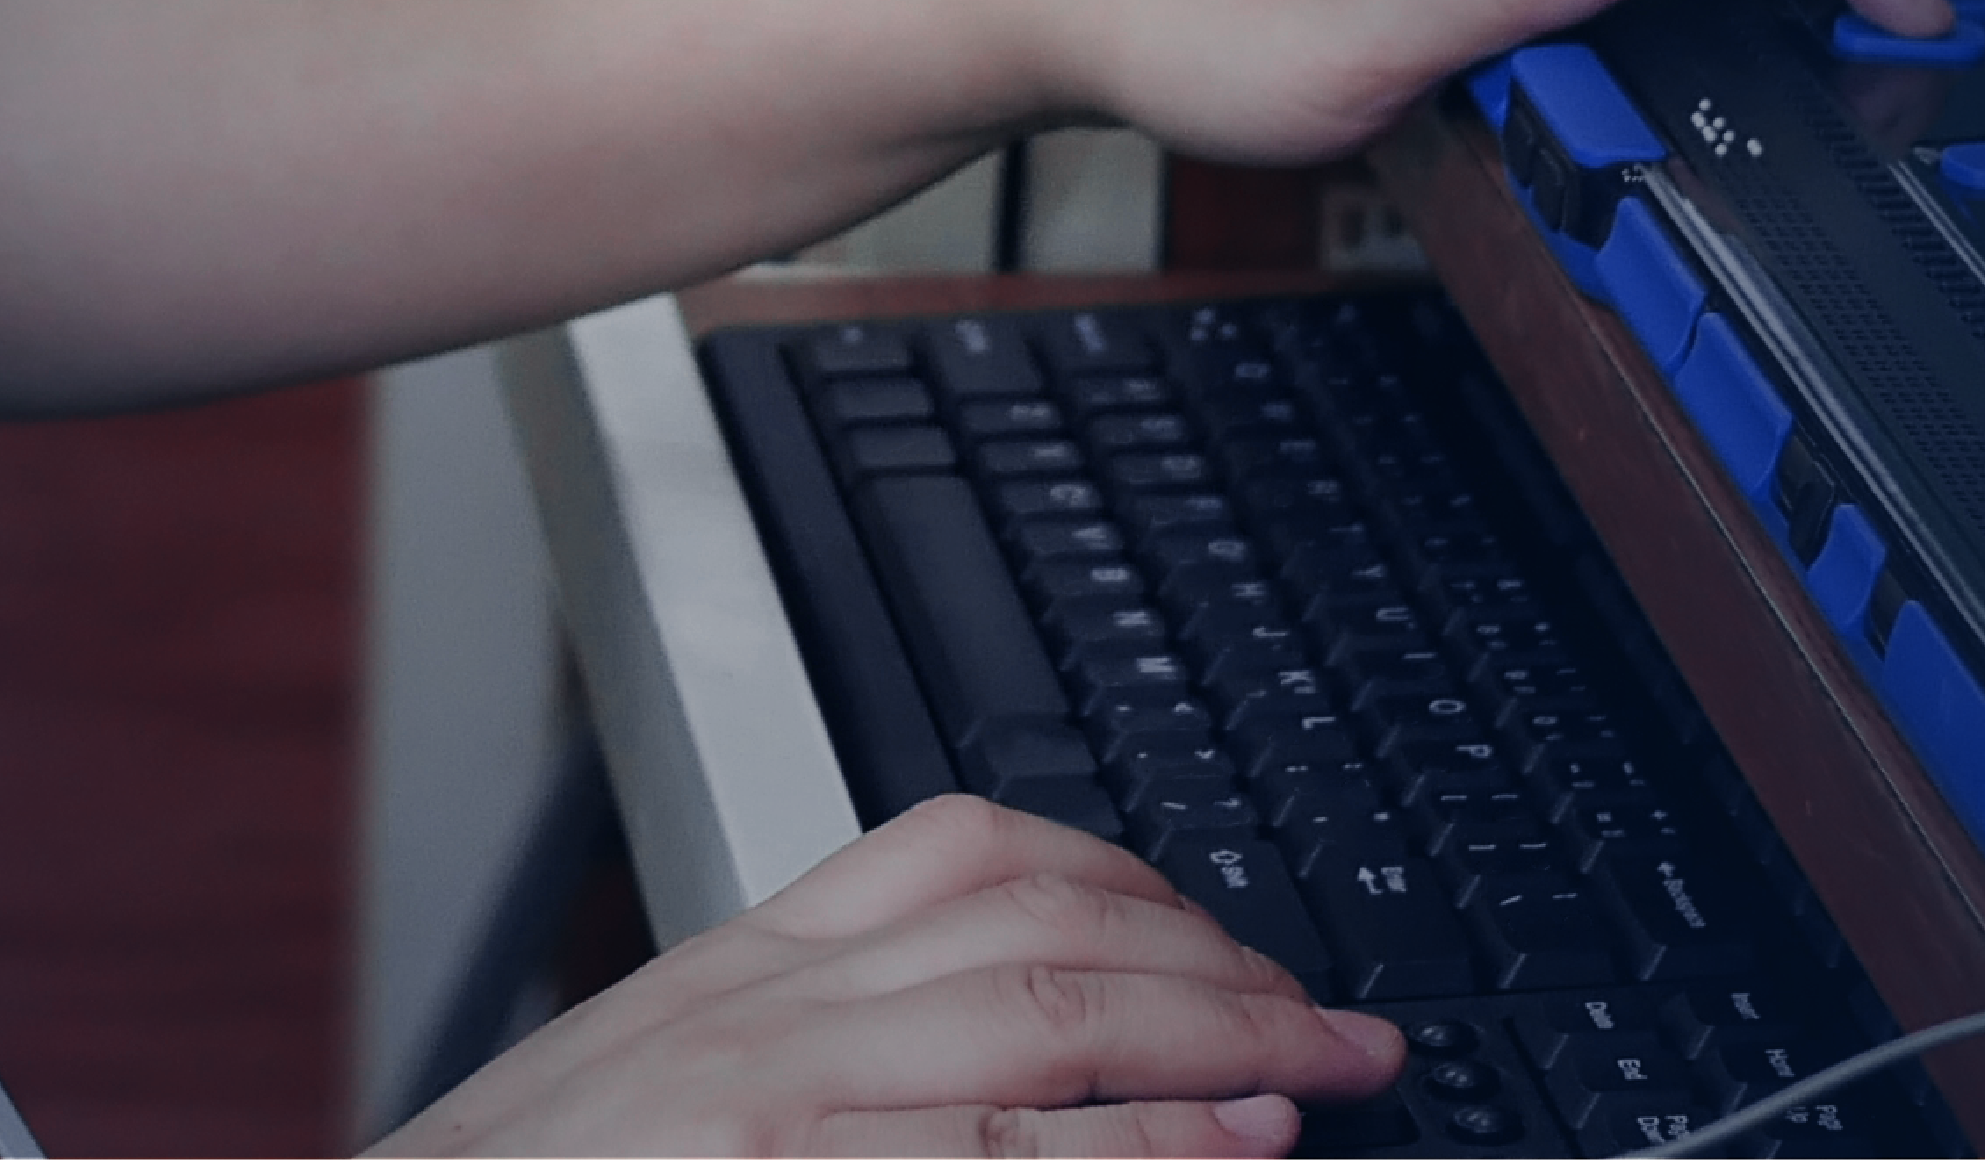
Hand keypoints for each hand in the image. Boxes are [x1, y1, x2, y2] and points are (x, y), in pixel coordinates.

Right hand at [381, 797, 1404, 1154]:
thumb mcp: (642, 1101)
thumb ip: (804, 1058)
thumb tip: (986, 1081)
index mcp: (727, 974)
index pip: (963, 852)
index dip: (1136, 886)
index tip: (1234, 942)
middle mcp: (751, 1014)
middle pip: (1042, 927)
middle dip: (1225, 962)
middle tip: (1343, 1017)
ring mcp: (761, 1102)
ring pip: (1044, 1019)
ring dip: (1224, 1040)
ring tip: (1329, 1071)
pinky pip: (992, 1157)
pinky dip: (1139, 1151)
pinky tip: (1233, 1151)